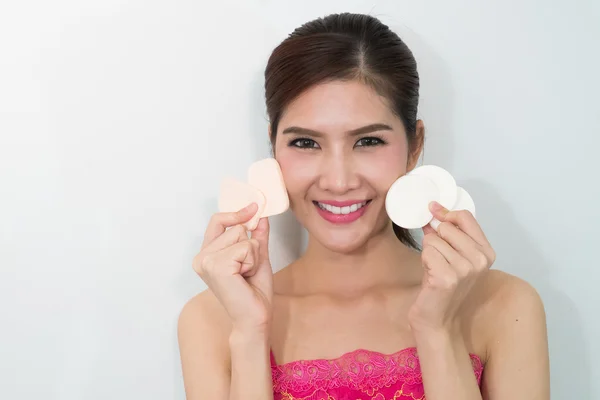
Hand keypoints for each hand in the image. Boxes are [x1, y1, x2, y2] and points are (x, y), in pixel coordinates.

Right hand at [193, 203, 272, 333]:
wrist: (255, 317)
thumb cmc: (254, 292)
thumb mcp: (257, 256)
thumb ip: (257, 235)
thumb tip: (261, 214)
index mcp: (207, 253)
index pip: (218, 220)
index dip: (236, 213)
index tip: (254, 207)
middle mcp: (201, 256)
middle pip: (235, 227)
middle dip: (250, 246)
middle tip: (247, 270)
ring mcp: (206, 261)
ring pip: (242, 235)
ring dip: (252, 255)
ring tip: (245, 274)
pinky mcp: (216, 266)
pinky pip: (246, 247)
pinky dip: (252, 261)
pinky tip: (244, 278)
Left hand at [408, 201, 495, 334]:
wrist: (437, 320)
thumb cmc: (442, 287)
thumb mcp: (453, 256)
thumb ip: (448, 235)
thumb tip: (433, 212)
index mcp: (487, 252)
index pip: (466, 217)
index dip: (446, 212)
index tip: (433, 209)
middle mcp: (480, 260)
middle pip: (446, 227)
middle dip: (435, 239)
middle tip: (438, 259)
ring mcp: (465, 269)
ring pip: (433, 239)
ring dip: (428, 252)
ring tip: (435, 270)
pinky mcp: (447, 277)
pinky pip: (427, 252)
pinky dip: (424, 261)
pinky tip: (430, 277)